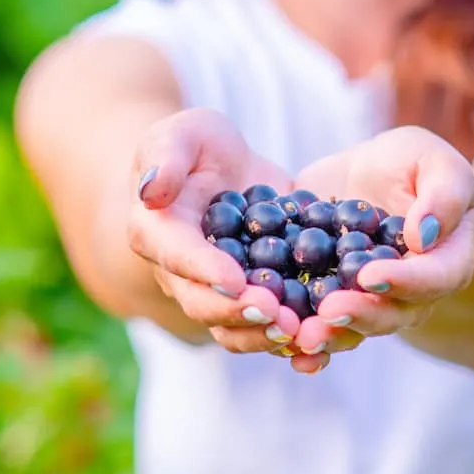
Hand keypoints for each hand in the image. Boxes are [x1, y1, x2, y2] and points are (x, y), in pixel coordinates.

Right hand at [127, 108, 304, 352]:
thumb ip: (166, 157)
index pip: (178, 256)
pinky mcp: (252, 298)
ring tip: (299, 330)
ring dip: (263, 335)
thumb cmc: (195, 145)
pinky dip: (292, 339)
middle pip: (203, 304)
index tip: (235, 280)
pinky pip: (266, 326)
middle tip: (277, 314)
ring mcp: (217, 292)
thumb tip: (152, 191)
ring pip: (232, 328)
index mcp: (158, 234)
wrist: (222, 167)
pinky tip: (321, 340)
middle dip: (239, 313)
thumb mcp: (183, 133)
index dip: (205, 271)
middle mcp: (181, 274)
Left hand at [286, 126, 473, 373]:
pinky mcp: (332, 300)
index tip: (370, 276)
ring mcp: (369, 303)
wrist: (368, 174)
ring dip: (328, 336)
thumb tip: (424, 235)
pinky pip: (321, 326)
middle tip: (328, 311)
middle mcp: (411, 294)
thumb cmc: (411, 164)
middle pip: (392, 315)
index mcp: (445, 261)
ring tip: (301, 335)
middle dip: (359, 315)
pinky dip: (302, 340)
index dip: (405, 282)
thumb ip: (442, 193)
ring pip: (354, 330)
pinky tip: (283, 346)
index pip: (434, 278)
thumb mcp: (432, 160)